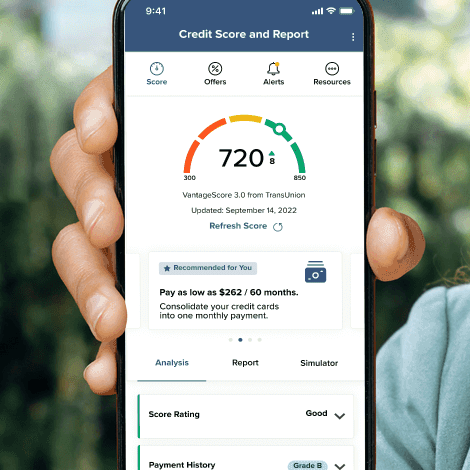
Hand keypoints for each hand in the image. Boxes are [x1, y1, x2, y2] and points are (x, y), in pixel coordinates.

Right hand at [49, 67, 426, 394]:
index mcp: (190, 139)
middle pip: (81, 168)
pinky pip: (102, 324)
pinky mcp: (130, 303)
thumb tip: (389, 235)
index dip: (102, 104)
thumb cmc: (324, 236)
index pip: (123, 98)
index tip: (106, 127)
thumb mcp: (356, 231)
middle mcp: (145, 183)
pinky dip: (106, 350)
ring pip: (79, 246)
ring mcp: (130, 244)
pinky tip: (115, 371)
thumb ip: (384, 233)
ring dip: (89, 280)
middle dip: (91, 194)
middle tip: (116, 225)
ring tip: (119, 316)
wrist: (314, 314)